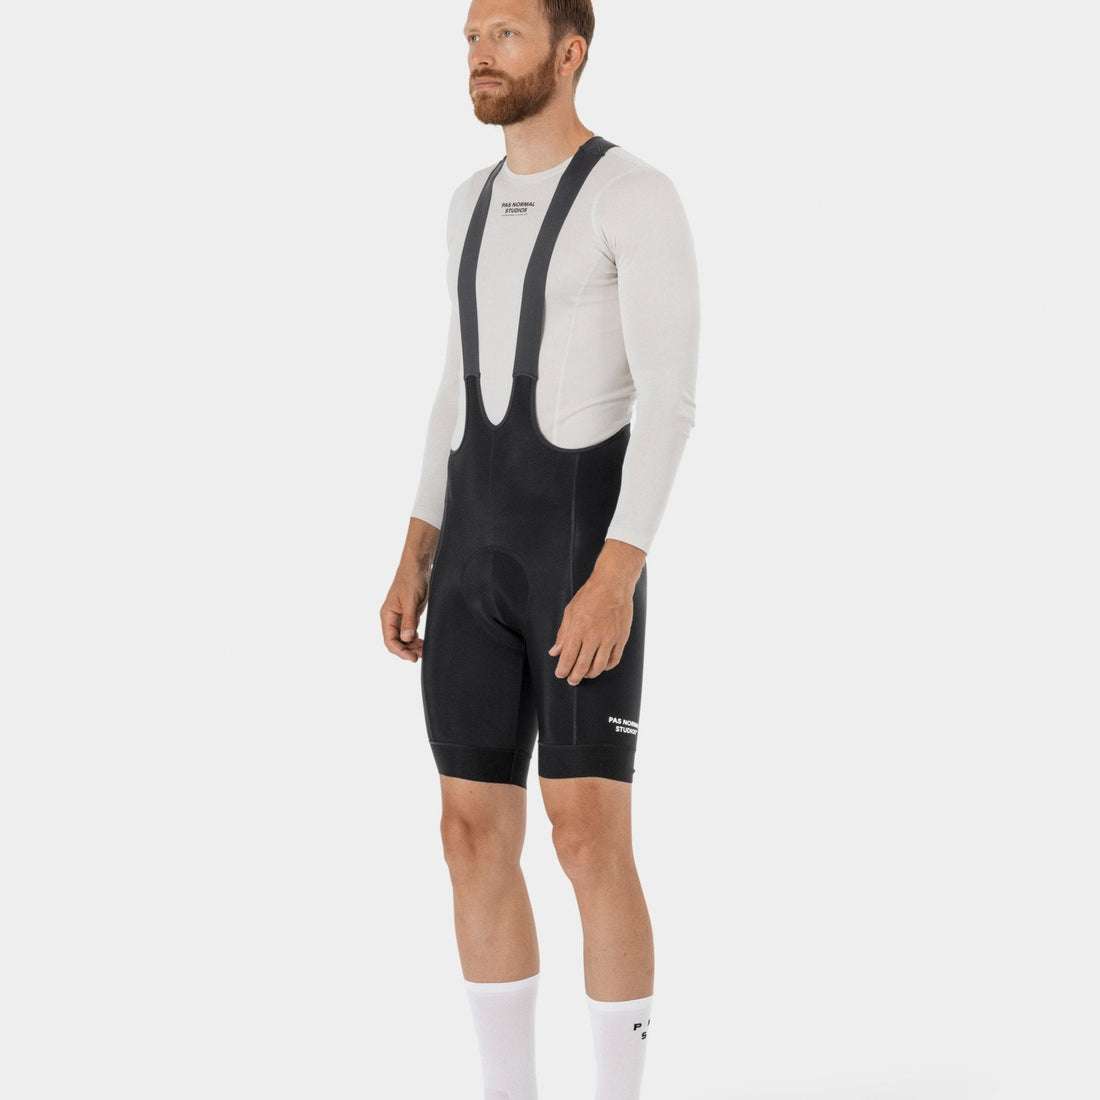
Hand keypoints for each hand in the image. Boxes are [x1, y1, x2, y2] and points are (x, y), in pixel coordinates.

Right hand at [380, 519, 438, 661]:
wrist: (418, 566)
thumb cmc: (411, 579)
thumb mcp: (410, 601)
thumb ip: (409, 620)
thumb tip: (406, 639)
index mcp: (388, 615)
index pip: (389, 640)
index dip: (400, 651)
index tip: (412, 658)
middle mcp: (392, 618)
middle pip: (396, 641)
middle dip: (407, 650)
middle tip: (421, 655)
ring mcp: (401, 617)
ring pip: (403, 638)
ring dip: (412, 646)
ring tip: (424, 651)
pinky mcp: (409, 614)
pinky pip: (410, 632)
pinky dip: (416, 639)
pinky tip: (423, 643)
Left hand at [548, 540, 645, 685]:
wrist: (613, 584)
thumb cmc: (590, 595)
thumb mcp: (570, 611)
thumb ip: (563, 634)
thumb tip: (555, 652)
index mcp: (578, 629)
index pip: (568, 658)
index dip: (563, 670)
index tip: (560, 674)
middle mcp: (594, 636)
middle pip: (583, 666)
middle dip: (575, 676)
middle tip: (571, 680)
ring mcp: (610, 638)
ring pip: (599, 666)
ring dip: (591, 674)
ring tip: (585, 674)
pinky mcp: (621, 638)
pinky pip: (614, 659)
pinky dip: (607, 667)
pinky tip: (602, 666)